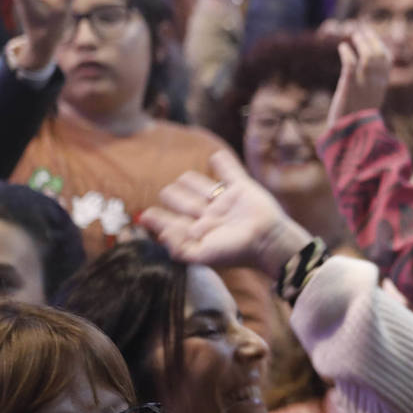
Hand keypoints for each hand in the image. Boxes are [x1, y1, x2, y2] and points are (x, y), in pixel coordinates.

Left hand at [140, 149, 311, 277]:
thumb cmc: (235, 251)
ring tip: (184, 179)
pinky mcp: (242, 188)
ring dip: (191, 181)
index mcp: (200, 232)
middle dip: (173, 197)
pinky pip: (230, 171)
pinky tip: (216, 156)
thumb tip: (160, 234)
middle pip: (185, 201)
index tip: (145, 215)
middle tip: (167, 193)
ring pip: (203, 185)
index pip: (174, 223)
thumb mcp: (202, 256)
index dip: (159, 219)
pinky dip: (224, 163)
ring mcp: (226, 200)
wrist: (266, 240)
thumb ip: (179, 249)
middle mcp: (211, 215)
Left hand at [328, 27, 391, 122]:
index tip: (372, 37)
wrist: (349, 136)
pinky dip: (347, 52)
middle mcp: (376, 84)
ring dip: (362, 42)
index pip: (387, 60)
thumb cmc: (355, 120)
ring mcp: (363, 85)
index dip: (381, 45)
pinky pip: (351, 64)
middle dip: (371, 39)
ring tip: (354, 35)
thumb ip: (368, 88)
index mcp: (381, 86)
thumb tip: (362, 77)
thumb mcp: (366, 102)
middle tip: (361, 30)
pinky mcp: (349, 87)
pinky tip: (342, 47)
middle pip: (379, 55)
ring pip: (369, 57)